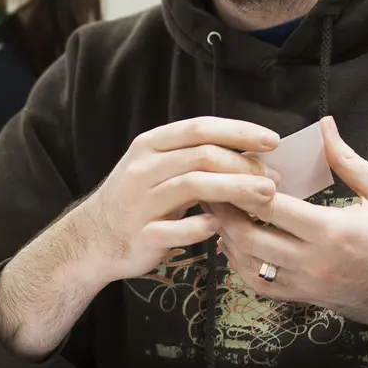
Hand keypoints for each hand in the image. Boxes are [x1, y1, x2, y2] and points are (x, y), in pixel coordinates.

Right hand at [0, 117, 278, 360]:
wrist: (92, 239)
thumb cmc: (136, 200)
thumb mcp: (157, 167)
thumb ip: (194, 157)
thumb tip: (251, 155)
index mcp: (150, 145)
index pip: (200, 128)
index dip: (239, 131)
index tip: (272, 140)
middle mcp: (143, 168)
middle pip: (202, 156)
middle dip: (244, 165)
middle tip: (275, 178)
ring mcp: (140, 201)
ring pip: (193, 187)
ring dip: (235, 190)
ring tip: (266, 196)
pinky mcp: (141, 234)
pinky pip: (178, 229)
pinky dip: (204, 228)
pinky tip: (223, 229)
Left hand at [213, 117, 367, 332]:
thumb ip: (348, 160)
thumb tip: (324, 126)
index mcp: (332, 231)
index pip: (270, 207)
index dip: (244, 186)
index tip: (230, 167)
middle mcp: (313, 262)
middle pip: (248, 238)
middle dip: (224, 211)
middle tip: (210, 187)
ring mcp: (306, 285)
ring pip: (248, 265)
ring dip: (228, 237)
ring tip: (218, 211)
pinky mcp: (306, 298)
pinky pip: (261, 285)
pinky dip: (242, 264)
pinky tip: (237, 243)